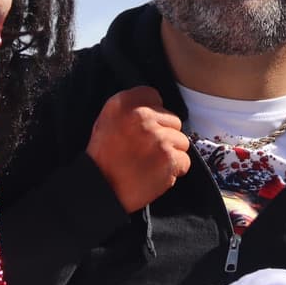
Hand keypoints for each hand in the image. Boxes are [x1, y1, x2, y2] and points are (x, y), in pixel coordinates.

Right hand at [86, 86, 190, 212]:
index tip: (146, 126)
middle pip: (172, 120)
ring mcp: (158, 137)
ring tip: (150, 163)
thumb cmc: (103, 158)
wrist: (101, 189)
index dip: (153, 113)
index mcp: (123, 104)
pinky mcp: (169, 158)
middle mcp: (142, 116)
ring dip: (170, 153)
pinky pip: (184, 161)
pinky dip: (174, 170)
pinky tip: (156, 173)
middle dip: (164, 134)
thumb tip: (156, 104)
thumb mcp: (106, 121)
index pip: (153, 95)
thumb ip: (130, 107)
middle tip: (146, 150)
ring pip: (181, 141)